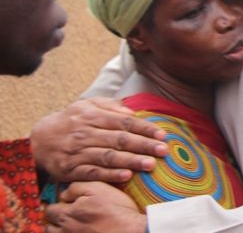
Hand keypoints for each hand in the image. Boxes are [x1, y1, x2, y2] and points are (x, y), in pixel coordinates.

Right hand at [31, 97, 167, 182]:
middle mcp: (85, 133)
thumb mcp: (87, 105)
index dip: (144, 128)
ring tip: (151, 165)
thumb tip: (133, 112)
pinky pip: (93, 173)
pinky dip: (110, 175)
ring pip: (108, 157)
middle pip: (119, 140)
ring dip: (131, 161)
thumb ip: (110, 105)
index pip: (124, 122)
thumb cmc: (72, 120)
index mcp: (92, 116)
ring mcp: (77, 152)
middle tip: (164, 150)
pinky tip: (127, 176)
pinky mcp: (70, 170)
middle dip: (143, 145)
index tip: (162, 135)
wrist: (40, 138)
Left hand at [45, 181, 145, 232]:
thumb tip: (63, 194)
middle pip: (49, 226)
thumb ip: (76, 188)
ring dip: (59, 231)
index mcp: (68, 213)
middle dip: (55, 220)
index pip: (50, 209)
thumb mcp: (98, 188)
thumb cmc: (117, 208)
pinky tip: (79, 231)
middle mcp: (66, 229)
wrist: (131, 230)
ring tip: (72, 226)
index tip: (65, 204)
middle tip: (67, 216)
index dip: (57, 205)